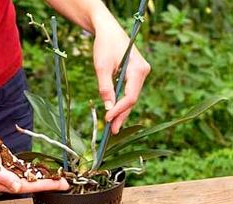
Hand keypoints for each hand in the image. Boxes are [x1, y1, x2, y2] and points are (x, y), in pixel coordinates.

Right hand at [0, 128, 68, 192]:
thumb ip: (3, 177)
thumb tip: (17, 188)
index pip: (25, 188)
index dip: (44, 186)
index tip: (58, 186)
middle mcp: (5, 181)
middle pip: (30, 184)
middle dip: (48, 184)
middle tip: (65, 183)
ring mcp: (7, 173)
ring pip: (29, 178)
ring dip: (43, 177)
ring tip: (58, 178)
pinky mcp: (8, 164)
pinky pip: (24, 169)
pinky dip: (34, 170)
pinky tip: (44, 171)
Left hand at [93, 19, 150, 133]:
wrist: (108, 29)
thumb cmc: (104, 45)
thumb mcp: (101, 67)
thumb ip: (105, 88)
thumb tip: (108, 107)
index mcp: (138, 69)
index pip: (130, 97)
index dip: (118, 110)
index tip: (107, 119)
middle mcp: (143, 72)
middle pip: (132, 99)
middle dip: (121, 115)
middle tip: (112, 131)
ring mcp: (141, 73)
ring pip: (131, 96)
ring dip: (121, 111)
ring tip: (113, 126)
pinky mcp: (135, 74)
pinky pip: (129, 91)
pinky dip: (121, 102)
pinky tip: (115, 113)